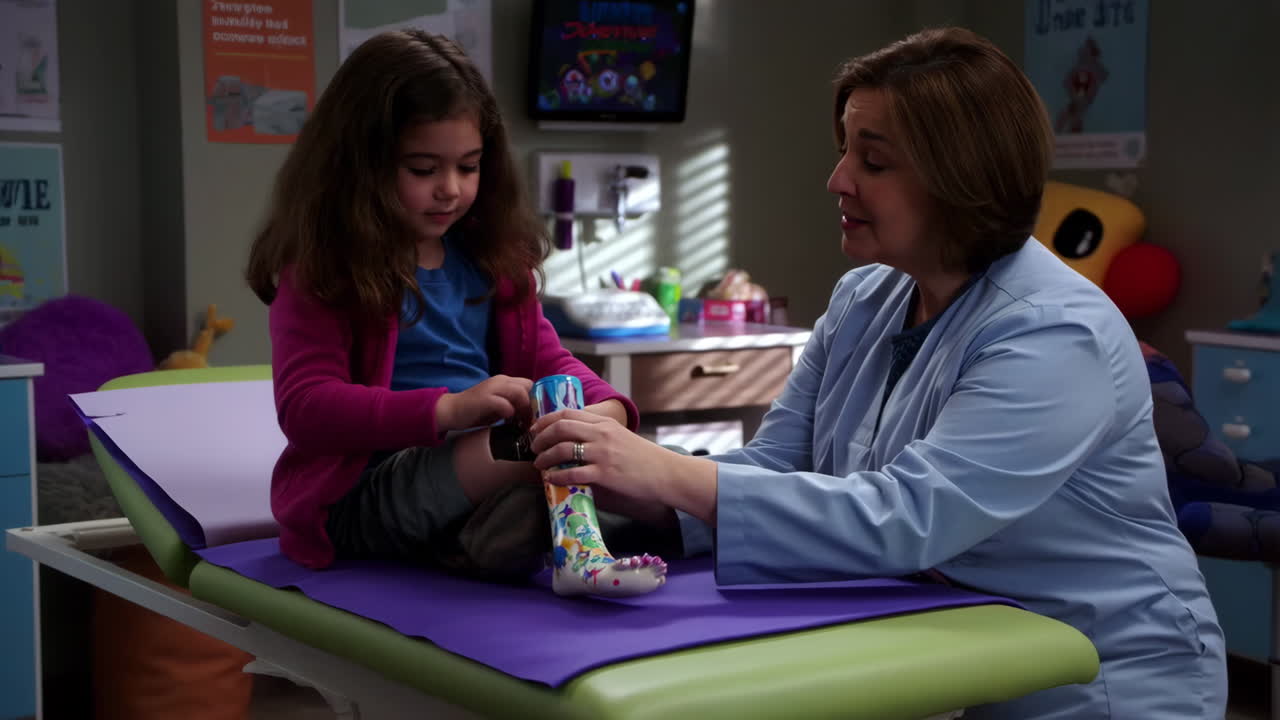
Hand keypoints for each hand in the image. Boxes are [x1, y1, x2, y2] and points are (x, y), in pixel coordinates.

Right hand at [436, 375, 532, 431]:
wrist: (452, 410)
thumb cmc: (477, 410)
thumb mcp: (499, 404)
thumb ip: (513, 404)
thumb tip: (530, 414)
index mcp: (504, 381)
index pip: (529, 384)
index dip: (532, 399)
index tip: (530, 415)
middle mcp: (500, 381)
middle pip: (527, 387)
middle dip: (530, 405)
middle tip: (525, 421)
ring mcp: (492, 388)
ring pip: (520, 392)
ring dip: (522, 409)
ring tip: (518, 422)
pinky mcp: (484, 399)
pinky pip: (504, 403)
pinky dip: (509, 411)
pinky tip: (506, 420)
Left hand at [530, 409, 680, 507]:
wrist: (666, 473)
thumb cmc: (644, 458)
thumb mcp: (620, 436)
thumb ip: (600, 434)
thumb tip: (574, 440)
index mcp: (605, 423)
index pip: (567, 413)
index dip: (546, 421)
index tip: (535, 430)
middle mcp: (602, 434)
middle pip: (561, 427)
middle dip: (540, 437)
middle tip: (533, 448)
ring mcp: (603, 453)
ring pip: (562, 449)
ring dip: (545, 457)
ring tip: (539, 465)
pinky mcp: (605, 474)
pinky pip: (573, 474)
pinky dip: (558, 476)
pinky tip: (551, 479)